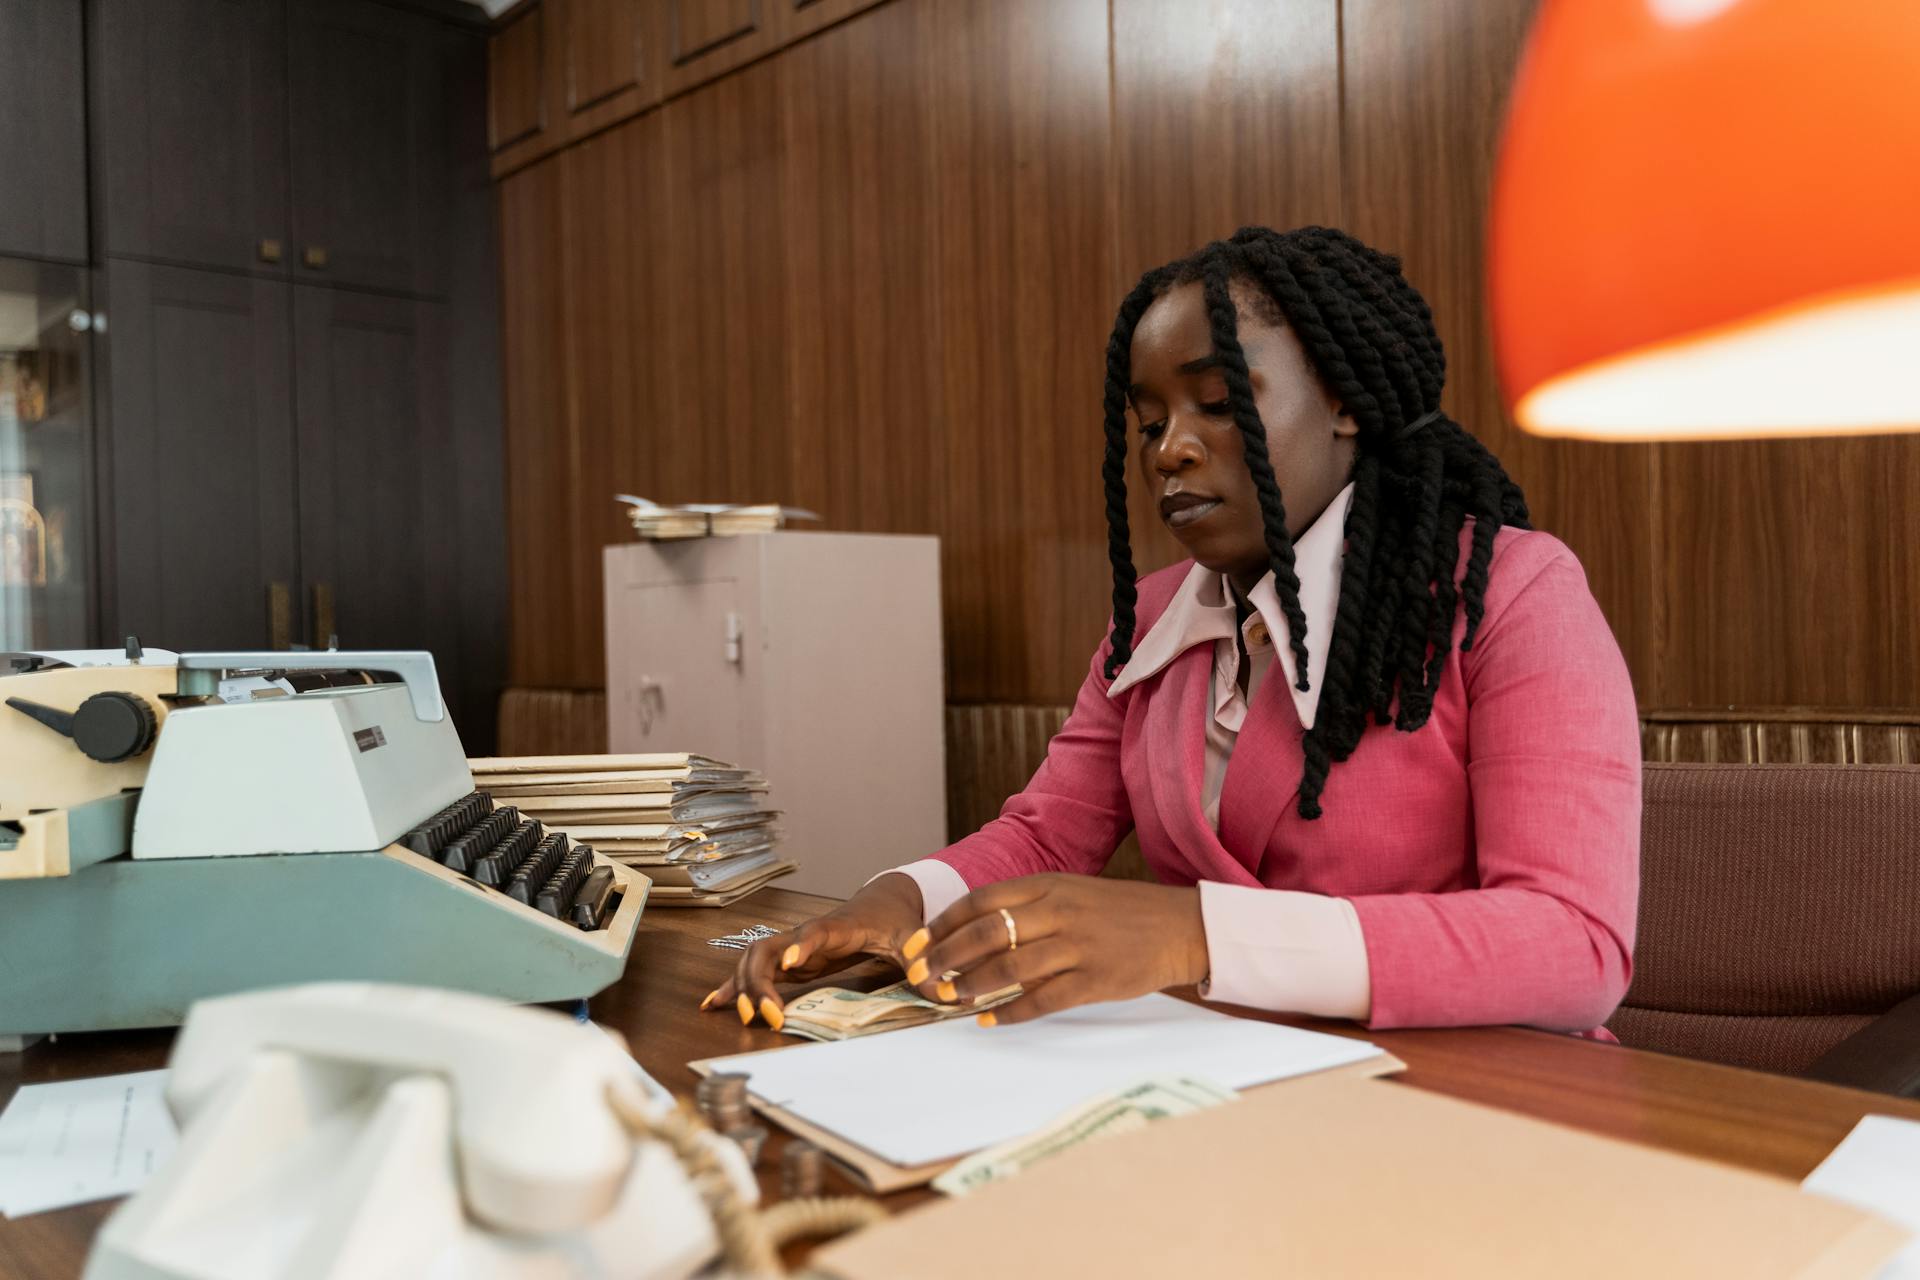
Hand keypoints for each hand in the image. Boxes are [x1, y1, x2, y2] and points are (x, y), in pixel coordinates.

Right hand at [699, 873, 924, 1027]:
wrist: (885, 899)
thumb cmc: (897, 918)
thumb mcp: (914, 939)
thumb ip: (924, 962)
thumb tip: (941, 990)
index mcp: (840, 926)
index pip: (814, 932)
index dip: (802, 946)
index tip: (791, 963)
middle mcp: (808, 935)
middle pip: (769, 949)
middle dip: (761, 982)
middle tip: (771, 1017)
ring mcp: (795, 946)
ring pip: (755, 960)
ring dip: (744, 987)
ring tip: (744, 1018)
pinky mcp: (791, 960)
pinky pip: (756, 971)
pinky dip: (734, 986)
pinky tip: (713, 1005)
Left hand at [906, 874, 1208, 1026]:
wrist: (1179, 927)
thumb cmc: (1118, 912)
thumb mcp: (1071, 893)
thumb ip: (1027, 907)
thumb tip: (972, 933)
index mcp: (1048, 884)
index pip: (980, 900)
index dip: (942, 924)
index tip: (914, 943)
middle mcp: (1058, 911)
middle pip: (986, 932)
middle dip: (943, 956)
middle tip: (918, 976)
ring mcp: (1077, 945)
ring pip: (1009, 966)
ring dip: (970, 984)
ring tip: (946, 998)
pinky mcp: (1095, 979)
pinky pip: (1042, 999)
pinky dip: (1010, 1011)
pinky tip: (988, 1019)